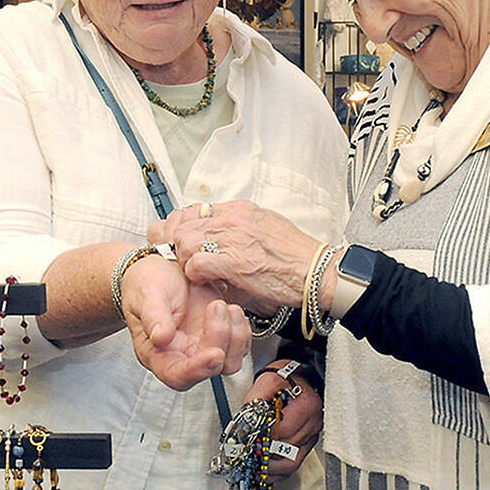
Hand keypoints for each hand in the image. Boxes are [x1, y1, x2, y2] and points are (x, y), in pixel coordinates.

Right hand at [121, 254, 250, 390]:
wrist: (162, 269)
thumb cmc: (148, 285)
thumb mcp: (147, 296)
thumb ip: (153, 317)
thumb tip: (160, 338)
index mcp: (157, 353)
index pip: (177, 375)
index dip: (196, 371)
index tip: (214, 354)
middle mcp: (182, 354)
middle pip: (209, 369)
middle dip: (219, 341)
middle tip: (216, 307)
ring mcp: (202, 345)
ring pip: (229, 360)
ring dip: (234, 336)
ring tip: (223, 305)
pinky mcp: (219, 334)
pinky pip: (239, 344)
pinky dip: (241, 328)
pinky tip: (231, 309)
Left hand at [147, 200, 322, 312]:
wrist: (317, 272)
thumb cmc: (296, 257)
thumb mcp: (266, 228)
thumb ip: (239, 231)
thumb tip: (219, 240)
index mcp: (240, 210)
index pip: (193, 209)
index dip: (178, 226)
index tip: (175, 239)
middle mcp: (234, 219)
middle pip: (182, 223)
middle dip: (172, 243)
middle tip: (174, 259)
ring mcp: (234, 239)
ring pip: (185, 241)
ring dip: (183, 259)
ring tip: (191, 271)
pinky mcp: (235, 262)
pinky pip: (197, 263)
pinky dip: (194, 274)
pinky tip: (202, 280)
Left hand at [242, 359, 322, 481]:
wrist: (298, 378)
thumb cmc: (286, 379)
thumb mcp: (269, 380)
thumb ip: (257, 398)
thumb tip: (246, 419)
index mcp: (308, 406)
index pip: (284, 430)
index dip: (264, 435)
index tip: (249, 437)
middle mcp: (314, 423)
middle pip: (287, 450)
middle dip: (264, 452)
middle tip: (246, 452)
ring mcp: (312, 436)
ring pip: (292, 463)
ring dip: (270, 467)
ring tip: (253, 464)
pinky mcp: (307, 445)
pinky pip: (294, 464)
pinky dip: (277, 471)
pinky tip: (264, 470)